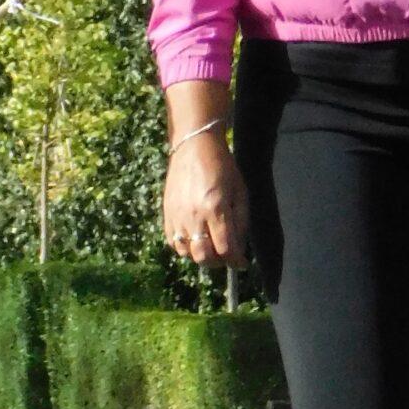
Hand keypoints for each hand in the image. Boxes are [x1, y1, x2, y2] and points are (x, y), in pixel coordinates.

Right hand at [162, 133, 250, 269]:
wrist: (194, 146)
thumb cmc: (223, 166)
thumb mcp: (240, 192)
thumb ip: (240, 222)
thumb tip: (239, 248)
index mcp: (215, 209)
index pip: (225, 249)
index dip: (236, 261)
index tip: (242, 262)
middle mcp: (194, 217)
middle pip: (204, 257)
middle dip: (219, 262)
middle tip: (226, 255)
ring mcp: (177, 216)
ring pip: (187, 253)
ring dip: (201, 256)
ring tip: (210, 247)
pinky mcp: (166, 214)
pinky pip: (173, 243)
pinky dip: (185, 248)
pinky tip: (195, 239)